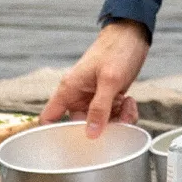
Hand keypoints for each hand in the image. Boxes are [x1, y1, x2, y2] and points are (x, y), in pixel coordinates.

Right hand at [39, 20, 149, 137]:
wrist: (133, 33)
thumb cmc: (116, 49)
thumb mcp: (109, 80)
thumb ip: (100, 107)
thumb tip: (90, 134)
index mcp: (69, 90)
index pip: (48, 119)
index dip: (51, 135)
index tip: (68, 147)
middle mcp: (79, 96)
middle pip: (80, 126)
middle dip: (100, 129)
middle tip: (116, 123)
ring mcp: (94, 97)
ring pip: (100, 122)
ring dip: (116, 121)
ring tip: (127, 107)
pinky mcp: (109, 96)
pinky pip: (112, 115)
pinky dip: (123, 114)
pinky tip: (129, 102)